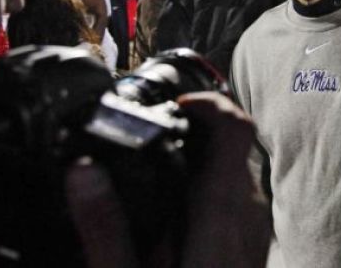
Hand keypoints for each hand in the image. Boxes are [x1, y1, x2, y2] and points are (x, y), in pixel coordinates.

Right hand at [65, 92, 269, 267]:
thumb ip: (107, 227)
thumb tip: (84, 173)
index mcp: (221, 210)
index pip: (235, 127)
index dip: (210, 102)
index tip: (175, 104)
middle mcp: (248, 210)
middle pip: (236, 141)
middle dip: (200, 126)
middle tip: (158, 131)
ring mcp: (255, 224)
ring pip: (238, 165)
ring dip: (205, 154)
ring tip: (162, 166)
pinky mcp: (253, 238)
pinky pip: (238, 191)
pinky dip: (211, 180)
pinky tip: (179, 205)